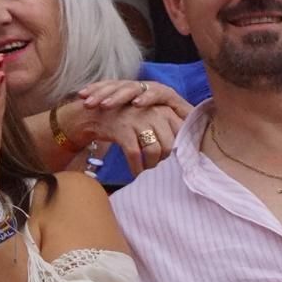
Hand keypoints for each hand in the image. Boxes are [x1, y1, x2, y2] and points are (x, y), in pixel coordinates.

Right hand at [72, 79, 190, 173]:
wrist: (95, 113)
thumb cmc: (128, 120)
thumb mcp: (149, 117)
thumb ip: (167, 127)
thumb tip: (185, 150)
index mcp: (164, 109)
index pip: (181, 132)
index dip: (179, 148)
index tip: (172, 158)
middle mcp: (154, 112)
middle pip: (170, 145)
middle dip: (164, 160)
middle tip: (157, 166)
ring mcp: (138, 120)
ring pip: (154, 151)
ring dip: (151, 166)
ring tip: (147, 171)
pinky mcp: (123, 130)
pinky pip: (135, 155)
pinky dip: (137, 168)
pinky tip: (135, 173)